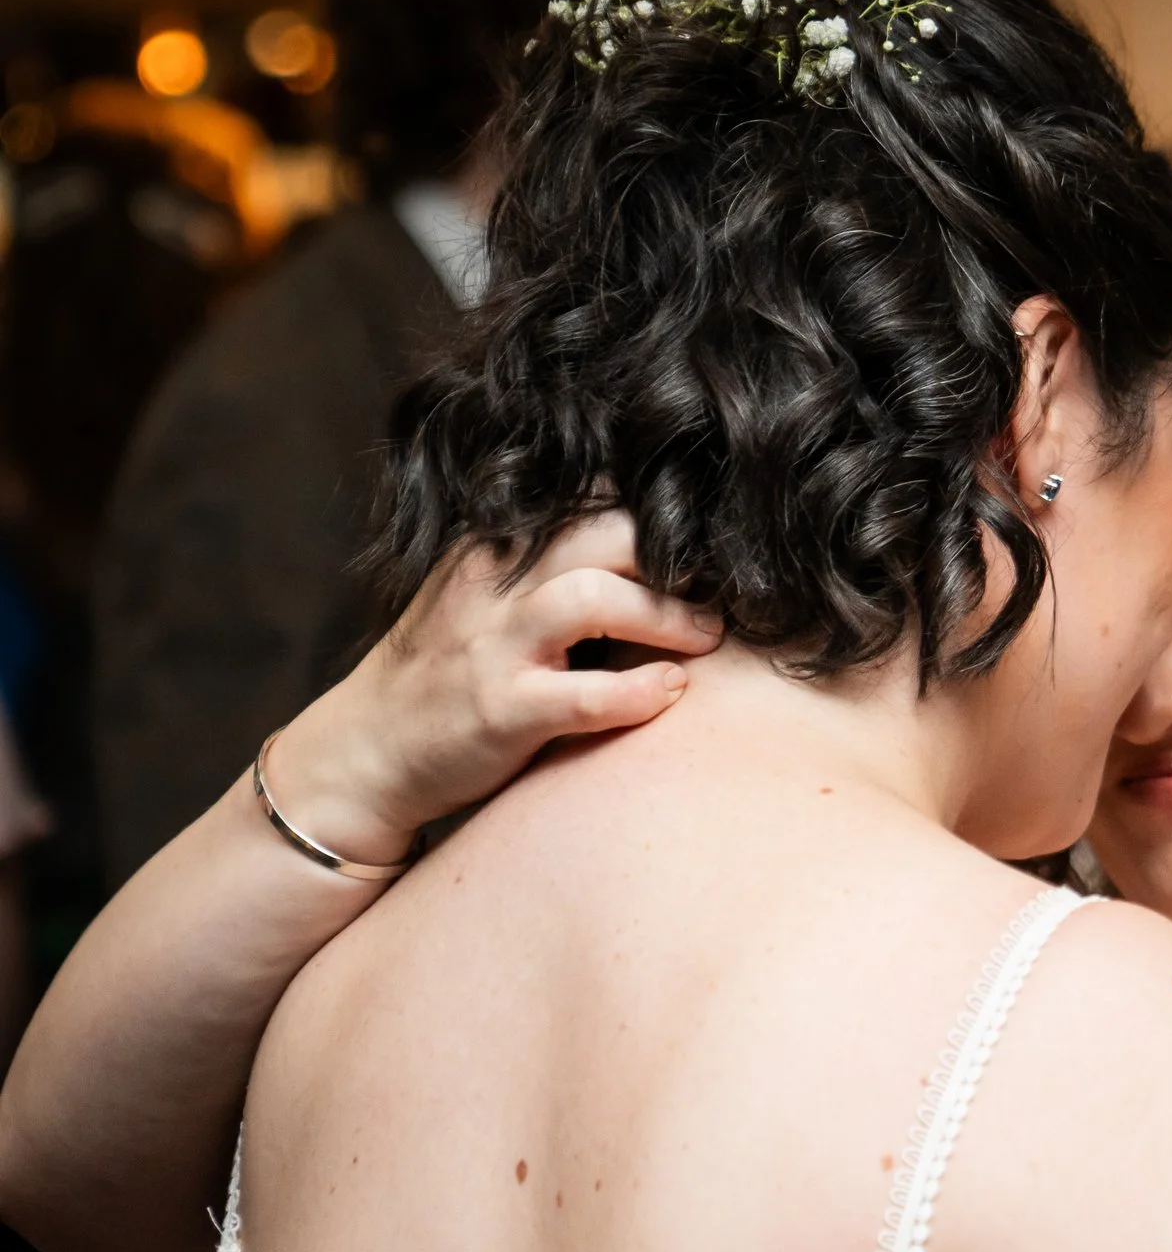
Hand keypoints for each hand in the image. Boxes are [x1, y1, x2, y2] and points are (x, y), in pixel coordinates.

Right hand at [261, 513, 719, 865]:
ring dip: (669, 617)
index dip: (665, 512)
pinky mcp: (501, 711)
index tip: (718, 533)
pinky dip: (639, 691)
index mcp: (501, 545)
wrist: (366, 753)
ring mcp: (495, 645)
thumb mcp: (497, 598)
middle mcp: (495, 582)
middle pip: (607, 531)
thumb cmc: (456, 673)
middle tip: (726, 589)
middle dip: (679, 557)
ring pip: (596, 599)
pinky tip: (669, 692)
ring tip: (709, 637)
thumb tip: (671, 550)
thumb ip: (562, 567)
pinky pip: (586, 694)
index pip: (594, 498)